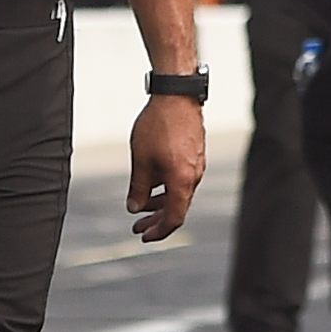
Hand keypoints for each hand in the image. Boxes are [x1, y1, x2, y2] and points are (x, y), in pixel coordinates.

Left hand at [126, 92, 207, 241]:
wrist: (177, 95)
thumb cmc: (159, 125)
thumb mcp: (141, 161)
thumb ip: (139, 188)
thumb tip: (135, 207)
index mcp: (182, 181)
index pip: (174, 218)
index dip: (159, 231)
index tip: (144, 236)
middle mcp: (193, 175)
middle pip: (177, 207)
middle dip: (156, 220)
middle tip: (137, 227)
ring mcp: (196, 164)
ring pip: (179, 192)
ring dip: (160, 202)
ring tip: (140, 205)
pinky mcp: (194, 153)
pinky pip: (181, 178)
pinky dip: (167, 187)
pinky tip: (152, 182)